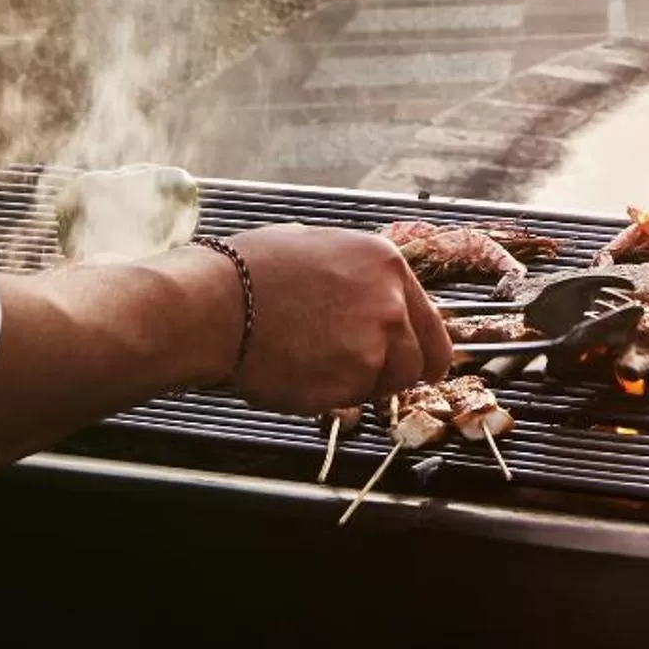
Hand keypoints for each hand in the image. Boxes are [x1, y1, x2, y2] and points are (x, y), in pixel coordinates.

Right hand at [213, 224, 453, 411]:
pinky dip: (327, 396)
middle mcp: (391, 305)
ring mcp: (373, 346)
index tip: (421, 367)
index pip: (433, 325)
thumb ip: (359, 276)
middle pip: (416, 363)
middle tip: (354, 371)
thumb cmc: (250, 271)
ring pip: (384, 386)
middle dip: (391, 373)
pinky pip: (347, 401)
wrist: (215, 303)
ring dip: (358, 385)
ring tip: (314, 363)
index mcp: (387, 265)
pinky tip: (296, 371)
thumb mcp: (319, 246)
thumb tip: (372, 294)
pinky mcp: (347, 381)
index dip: (424, 352)